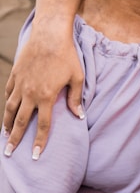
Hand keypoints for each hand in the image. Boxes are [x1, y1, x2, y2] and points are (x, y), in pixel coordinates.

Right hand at [3, 20, 83, 157]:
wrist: (49, 36)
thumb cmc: (67, 56)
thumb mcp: (77, 77)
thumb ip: (75, 98)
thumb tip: (79, 116)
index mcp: (47, 97)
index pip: (43, 126)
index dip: (39, 142)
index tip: (35, 156)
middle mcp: (31, 94)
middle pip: (21, 122)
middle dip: (15, 139)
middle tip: (9, 153)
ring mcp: (20, 84)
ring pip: (10, 109)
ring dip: (7, 124)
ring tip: (4, 135)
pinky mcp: (15, 75)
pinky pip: (8, 93)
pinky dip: (7, 104)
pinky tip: (7, 111)